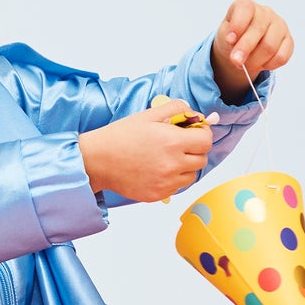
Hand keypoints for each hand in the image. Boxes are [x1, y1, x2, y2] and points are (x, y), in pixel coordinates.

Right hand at [78, 100, 216, 202]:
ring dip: (186, 166)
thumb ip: (175, 109)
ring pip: (192, 175)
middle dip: (195, 149)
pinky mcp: (158, 195)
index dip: (203, 133)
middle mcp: (173, 164)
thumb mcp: (148, 115)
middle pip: (202, 158)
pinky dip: (173, 179)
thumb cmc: (120, 137)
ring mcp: (166, 182)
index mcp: (172, 141)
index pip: (206, 140)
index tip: (195, 131)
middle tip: (180, 144)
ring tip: (167, 158)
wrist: (97, 161)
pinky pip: (177, 187)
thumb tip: (194, 112)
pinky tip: (157, 169)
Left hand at [211, 0, 293, 103]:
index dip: (237, 25)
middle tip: (236, 61)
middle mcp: (266, 12)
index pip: (245, 9)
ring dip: (255, 60)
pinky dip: (268, 65)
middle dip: (245, 48)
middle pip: (258, 30)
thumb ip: (229, 42)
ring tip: (246, 64)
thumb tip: (238, 54)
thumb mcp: (225, 36)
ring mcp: (280, 25)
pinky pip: (281, 57)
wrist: (243, 46)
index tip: (229, 40)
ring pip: (270, 47)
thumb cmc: (233, 37)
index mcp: (247, 6)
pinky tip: (260, 63)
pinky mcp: (288, 41)